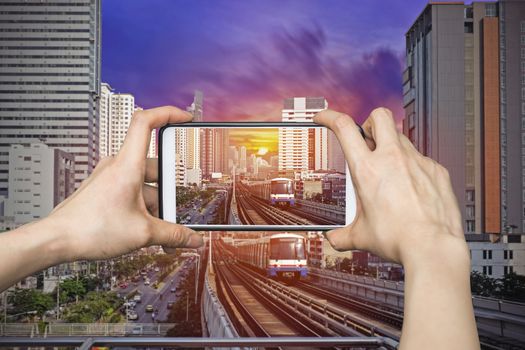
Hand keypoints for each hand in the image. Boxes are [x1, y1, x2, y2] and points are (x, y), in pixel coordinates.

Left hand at [47, 106, 202, 261]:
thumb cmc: (90, 228)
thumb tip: (193, 239)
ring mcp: (110, 178)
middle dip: (170, 190)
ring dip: (157, 206)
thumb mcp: (143, 233)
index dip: (168, 113)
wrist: (57, 241)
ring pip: (145, 184)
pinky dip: (144, 209)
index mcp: (127, 166)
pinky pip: (133, 193)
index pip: (146, 122)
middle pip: (155, 165)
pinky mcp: (105, 190)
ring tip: (162, 230)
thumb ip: (173, 235)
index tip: (185, 118)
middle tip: (176, 208)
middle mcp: (117, 166)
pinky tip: (148, 229)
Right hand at [314, 108, 467, 267]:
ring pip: (402, 137)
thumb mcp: (361, 236)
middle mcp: (392, 159)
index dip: (330, 116)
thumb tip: (334, 238)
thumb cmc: (398, 239)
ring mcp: (417, 162)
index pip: (344, 127)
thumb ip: (343, 235)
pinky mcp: (436, 170)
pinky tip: (411, 187)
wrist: (432, 247)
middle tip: (366, 139)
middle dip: (369, 122)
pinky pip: (421, 159)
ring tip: (389, 169)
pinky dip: (412, 167)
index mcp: (367, 170)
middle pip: (379, 116)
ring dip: (391, 146)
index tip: (324, 117)